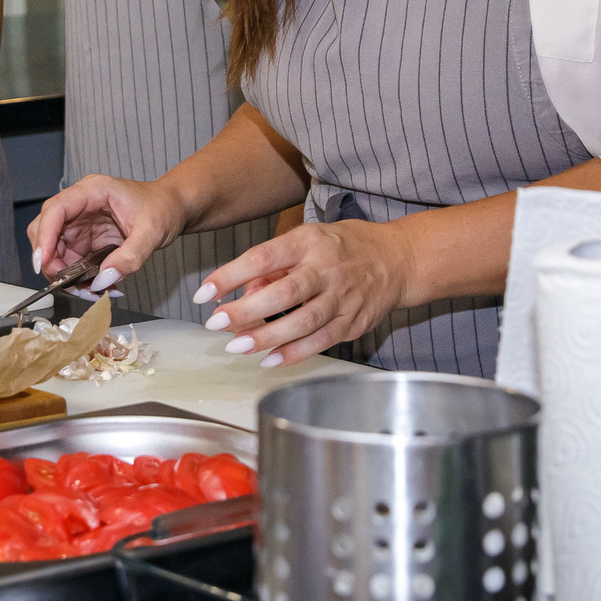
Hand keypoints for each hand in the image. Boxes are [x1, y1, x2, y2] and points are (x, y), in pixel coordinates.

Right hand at [26, 174, 187, 286]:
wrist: (173, 208)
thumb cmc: (163, 208)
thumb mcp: (152, 233)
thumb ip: (129, 257)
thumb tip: (101, 280)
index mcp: (92, 191)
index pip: (55, 210)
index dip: (44, 237)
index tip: (43, 264)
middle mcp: (79, 206)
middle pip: (46, 231)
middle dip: (52, 262)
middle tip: (69, 285)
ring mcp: (80, 224)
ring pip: (54, 250)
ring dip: (65, 275)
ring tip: (90, 292)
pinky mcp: (84, 240)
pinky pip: (70, 261)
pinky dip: (77, 278)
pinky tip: (97, 287)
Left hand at [192, 221, 410, 366]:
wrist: (396, 259)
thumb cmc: (342, 247)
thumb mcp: (305, 240)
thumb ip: (272, 266)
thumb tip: (241, 294)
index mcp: (308, 242)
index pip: (263, 258)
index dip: (230, 275)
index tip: (204, 293)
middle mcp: (326, 268)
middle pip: (284, 292)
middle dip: (246, 311)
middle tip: (216, 324)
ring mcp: (342, 297)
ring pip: (303, 321)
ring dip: (267, 337)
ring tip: (237, 347)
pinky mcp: (353, 321)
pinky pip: (320, 341)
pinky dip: (293, 353)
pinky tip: (268, 360)